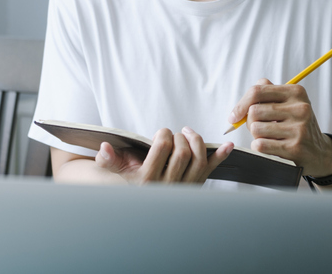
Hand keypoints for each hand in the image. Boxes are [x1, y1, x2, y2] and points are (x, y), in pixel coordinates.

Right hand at [94, 127, 233, 184]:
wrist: (141, 198)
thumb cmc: (130, 177)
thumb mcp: (116, 168)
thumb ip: (108, 159)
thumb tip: (104, 147)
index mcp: (148, 179)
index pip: (163, 147)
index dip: (163, 134)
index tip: (160, 133)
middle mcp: (168, 185)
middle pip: (183, 152)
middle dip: (180, 137)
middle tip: (174, 134)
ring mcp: (184, 187)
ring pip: (198, 160)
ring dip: (197, 141)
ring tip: (188, 133)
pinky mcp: (196, 186)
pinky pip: (210, 171)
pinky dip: (220, 157)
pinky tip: (227, 146)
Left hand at [228, 78, 331, 176]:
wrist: (319, 153)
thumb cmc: (297, 126)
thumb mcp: (288, 103)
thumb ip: (267, 93)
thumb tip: (243, 102)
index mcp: (296, 92)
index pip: (257, 91)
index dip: (240, 104)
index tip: (234, 116)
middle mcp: (300, 108)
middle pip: (254, 111)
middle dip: (250, 122)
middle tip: (261, 128)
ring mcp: (299, 128)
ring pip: (255, 129)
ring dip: (256, 136)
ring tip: (270, 137)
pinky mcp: (295, 147)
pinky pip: (260, 145)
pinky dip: (259, 147)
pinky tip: (271, 147)